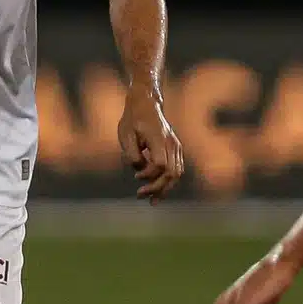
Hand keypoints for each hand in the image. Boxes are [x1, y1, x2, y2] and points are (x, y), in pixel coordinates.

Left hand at [119, 86, 183, 201]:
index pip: (161, 165)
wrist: (146, 103)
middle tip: (140, 195)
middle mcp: (171, 144)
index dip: (149, 174)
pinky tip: (158, 192)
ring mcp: (176, 146)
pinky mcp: (176, 149)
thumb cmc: (133, 119)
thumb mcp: (125, 134)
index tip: (136, 175)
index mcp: (159, 139)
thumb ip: (132, 154)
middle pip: (172, 173)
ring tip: (151, 200)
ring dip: (164, 189)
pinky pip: (177, 170)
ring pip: (177, 174)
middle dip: (157, 188)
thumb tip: (139, 170)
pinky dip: (168, 182)